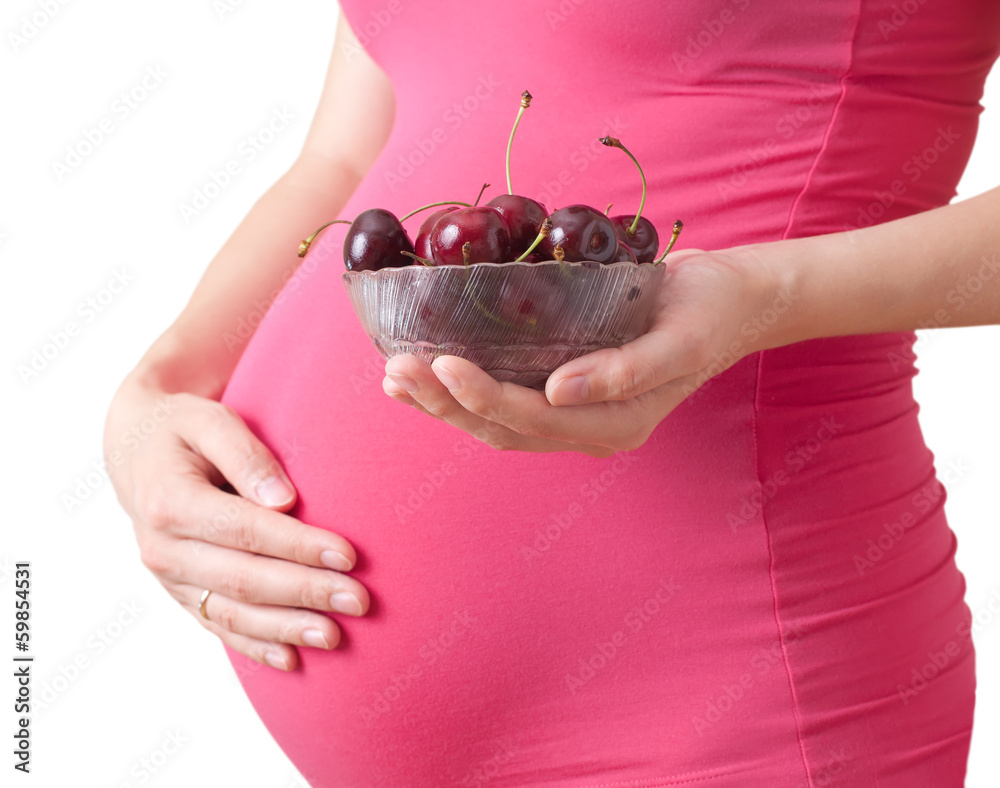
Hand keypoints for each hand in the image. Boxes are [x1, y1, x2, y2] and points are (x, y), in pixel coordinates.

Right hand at [104, 380, 370, 670]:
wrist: (138, 452)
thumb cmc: (184, 430)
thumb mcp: (209, 421)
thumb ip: (245, 455)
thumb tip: (284, 500)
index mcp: (170, 501)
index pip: (244, 529)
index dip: (297, 546)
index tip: (348, 554)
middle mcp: (164, 548)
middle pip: (243, 579)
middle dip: (305, 592)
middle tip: (358, 601)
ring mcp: (169, 578)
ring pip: (232, 613)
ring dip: (286, 628)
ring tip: (335, 636)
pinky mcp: (180, 594)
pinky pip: (218, 627)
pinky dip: (255, 646)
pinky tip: (292, 659)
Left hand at [382, 246, 793, 453]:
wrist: (733, 300)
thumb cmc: (711, 310)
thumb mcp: (683, 337)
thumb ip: (626, 371)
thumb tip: (559, 391)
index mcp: (617, 423)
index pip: (535, 419)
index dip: (484, 396)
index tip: (442, 363)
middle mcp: (589, 426)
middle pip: (503, 428)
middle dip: (446, 404)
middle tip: (396, 372)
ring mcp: (575, 411)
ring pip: (496, 421)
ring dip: (443, 403)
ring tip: (395, 378)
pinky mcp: (566, 387)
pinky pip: (505, 398)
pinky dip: (463, 389)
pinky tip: (428, 372)